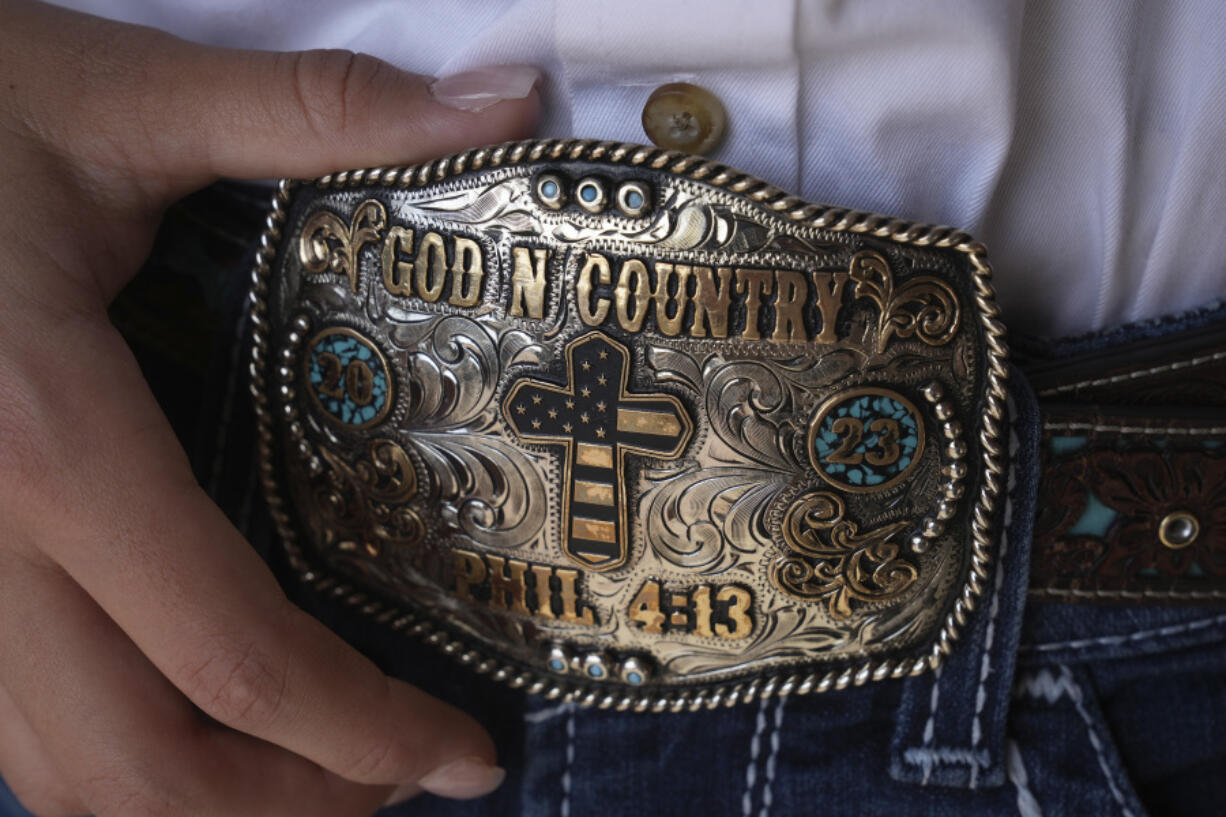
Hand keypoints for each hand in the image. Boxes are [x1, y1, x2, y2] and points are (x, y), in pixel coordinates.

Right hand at [0, 2, 539, 813]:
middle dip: (288, 804)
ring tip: (319, 766)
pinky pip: (4, 718)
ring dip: (198, 804)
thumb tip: (502, 100)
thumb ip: (314, 109)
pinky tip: (192, 707)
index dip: (362, 732)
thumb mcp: (117, 95)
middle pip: (133, 769)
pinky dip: (115, 752)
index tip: (463, 756)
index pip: (230, 653)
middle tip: (402, 774)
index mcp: (43, 437)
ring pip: (48, 772)